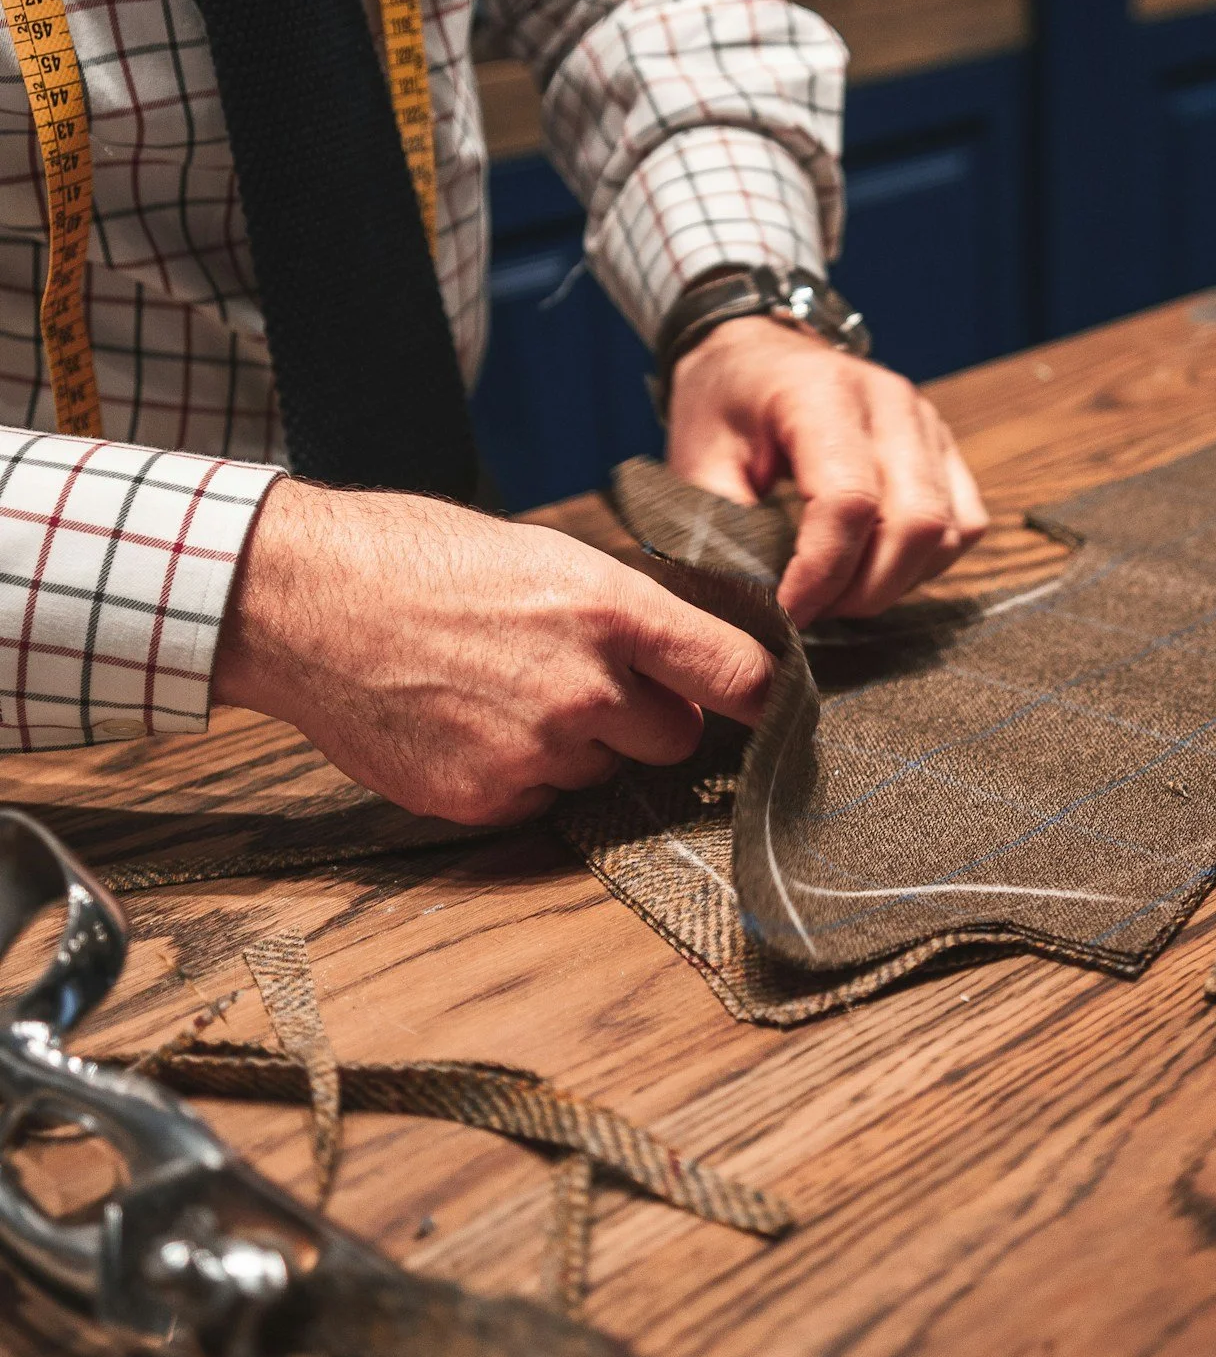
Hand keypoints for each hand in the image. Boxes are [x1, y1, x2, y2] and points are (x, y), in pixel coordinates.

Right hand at [212, 479, 774, 824]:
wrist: (304, 602)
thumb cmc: (417, 560)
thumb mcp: (544, 556)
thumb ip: (623, 617)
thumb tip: (684, 662)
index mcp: (611, 611)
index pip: (735, 676)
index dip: (761, 696)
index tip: (771, 708)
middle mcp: (585, 690)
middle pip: (675, 738)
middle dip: (646, 718)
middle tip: (583, 680)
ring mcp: (535, 753)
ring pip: (602, 771)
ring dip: (576, 745)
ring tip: (501, 689)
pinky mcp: (486, 799)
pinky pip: (539, 801)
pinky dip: (517, 774)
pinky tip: (465, 723)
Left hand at [664, 318, 988, 624]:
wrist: (754, 353)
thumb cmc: (723, 406)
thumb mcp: (697, 461)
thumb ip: (723, 529)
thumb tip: (754, 603)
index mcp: (821, 394)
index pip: (849, 502)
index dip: (821, 574)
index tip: (785, 612)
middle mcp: (889, 402)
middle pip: (914, 523)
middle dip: (863, 590)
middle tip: (812, 609)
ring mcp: (927, 422)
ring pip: (946, 531)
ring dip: (896, 582)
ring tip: (838, 591)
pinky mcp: (945, 446)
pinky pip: (964, 524)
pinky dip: (927, 564)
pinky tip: (875, 568)